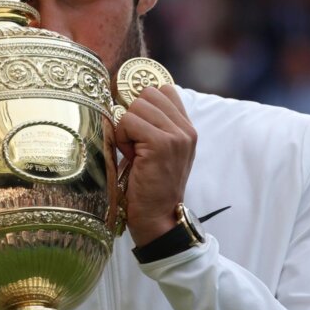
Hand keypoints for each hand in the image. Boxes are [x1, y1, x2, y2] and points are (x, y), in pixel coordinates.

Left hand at [115, 84, 196, 245]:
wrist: (158, 219)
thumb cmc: (151, 188)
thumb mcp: (160, 153)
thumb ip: (155, 127)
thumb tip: (129, 102)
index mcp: (187, 129)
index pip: (163, 90)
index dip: (143, 104)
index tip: (137, 128)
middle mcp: (186, 129)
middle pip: (147, 94)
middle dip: (133, 116)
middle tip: (134, 144)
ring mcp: (175, 136)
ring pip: (136, 106)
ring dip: (126, 129)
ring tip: (133, 152)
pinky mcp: (161, 144)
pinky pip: (129, 122)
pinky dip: (122, 138)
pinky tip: (130, 157)